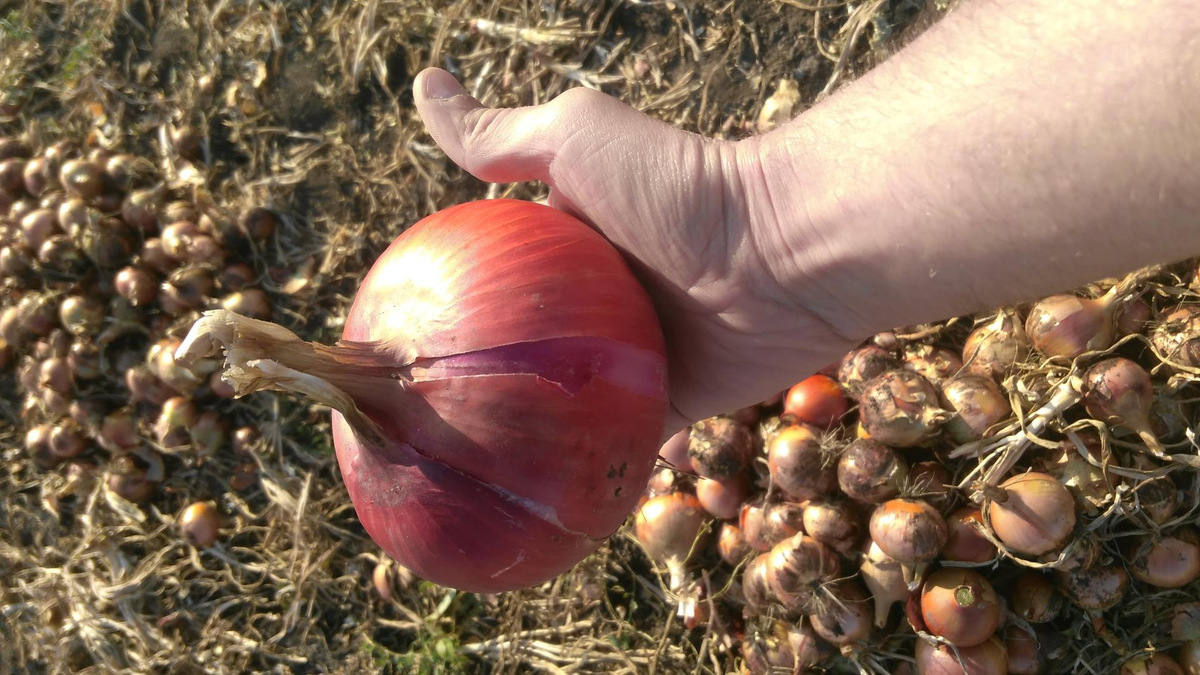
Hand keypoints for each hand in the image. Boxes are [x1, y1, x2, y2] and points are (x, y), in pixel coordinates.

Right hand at [413, 68, 861, 436]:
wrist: (784, 255)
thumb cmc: (678, 189)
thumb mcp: (578, 139)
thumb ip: (501, 133)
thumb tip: (424, 83)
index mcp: (572, 243)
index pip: (494, 273)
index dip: (448, 297)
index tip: (397, 330)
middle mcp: (598, 300)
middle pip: (522, 343)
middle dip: (476, 375)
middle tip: (414, 412)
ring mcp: (632, 354)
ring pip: (560, 401)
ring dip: (519, 427)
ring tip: (452, 462)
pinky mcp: (669, 401)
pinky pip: (613, 439)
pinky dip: (580, 461)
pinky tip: (529, 487)